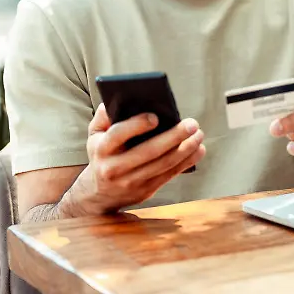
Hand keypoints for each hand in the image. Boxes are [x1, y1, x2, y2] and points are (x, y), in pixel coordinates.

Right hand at [67, 104, 205, 214]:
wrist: (99, 193)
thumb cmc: (101, 154)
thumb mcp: (94, 135)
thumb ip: (103, 117)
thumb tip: (117, 99)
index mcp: (101, 149)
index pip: (118, 135)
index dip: (136, 125)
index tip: (156, 117)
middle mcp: (114, 168)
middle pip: (148, 152)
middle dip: (173, 137)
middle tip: (192, 124)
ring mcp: (131, 182)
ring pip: (163, 165)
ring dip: (185, 150)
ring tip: (199, 135)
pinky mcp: (145, 191)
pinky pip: (169, 175)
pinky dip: (186, 162)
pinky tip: (198, 150)